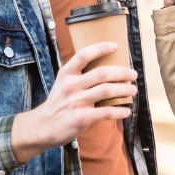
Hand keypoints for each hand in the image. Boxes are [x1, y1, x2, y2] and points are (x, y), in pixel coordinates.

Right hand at [10, 42, 135, 162]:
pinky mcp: (81, 117)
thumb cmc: (58, 104)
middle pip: (102, 73)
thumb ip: (79, 76)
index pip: (84, 55)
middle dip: (122, 72)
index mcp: (66, 74)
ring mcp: (76, 101)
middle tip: (133, 74)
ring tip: (133, 90)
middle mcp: (71, 85)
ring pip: (107, 90)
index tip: (115, 46)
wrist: (41, 127)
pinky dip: (120, 111)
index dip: (100, 48)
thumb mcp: (62, 84)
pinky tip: (126, 111)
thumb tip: (108, 71)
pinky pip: (106, 112)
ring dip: (124, 90)